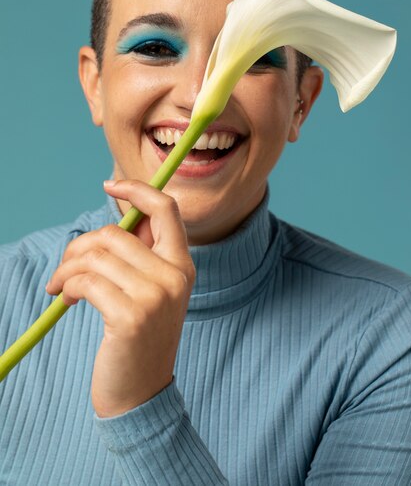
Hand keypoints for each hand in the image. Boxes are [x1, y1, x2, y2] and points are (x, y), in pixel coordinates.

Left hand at [46, 179, 195, 417]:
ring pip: (97, 255)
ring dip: (67, 268)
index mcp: (184, 265)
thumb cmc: (139, 337)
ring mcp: (156, 296)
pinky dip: (67, 286)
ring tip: (61, 286)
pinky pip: (86, 281)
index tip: (109, 184)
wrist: (141, 393)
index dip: (137, 190)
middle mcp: (176, 276)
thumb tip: (119, 216)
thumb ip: (141, 254)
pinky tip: (66, 299)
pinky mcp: (131, 316)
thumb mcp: (151, 292)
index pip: (167, 210)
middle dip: (80, 246)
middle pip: (117, 232)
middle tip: (66, 266)